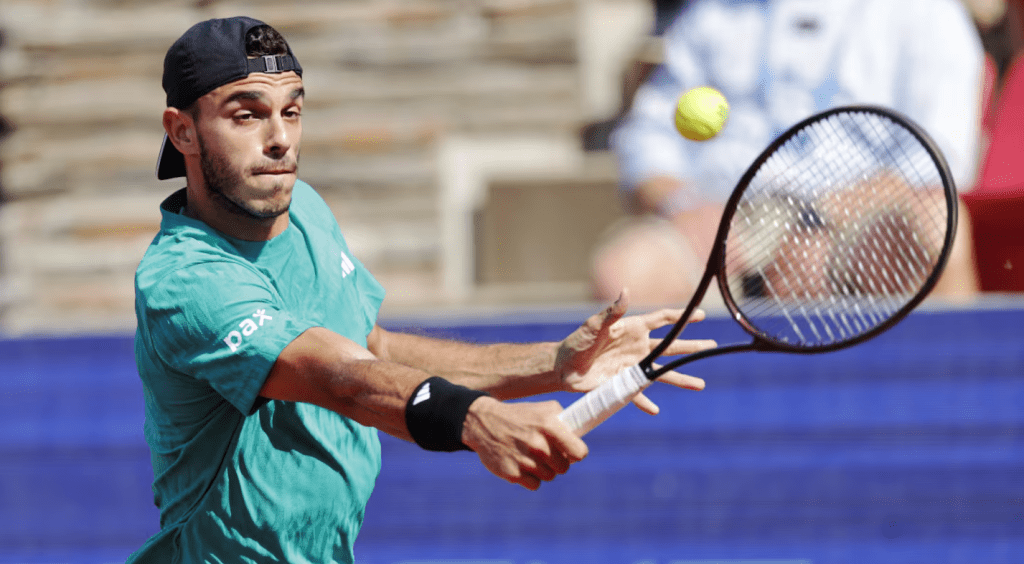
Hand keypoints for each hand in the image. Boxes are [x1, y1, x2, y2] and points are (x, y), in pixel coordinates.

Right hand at [461, 396, 587, 489]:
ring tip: (532, 456)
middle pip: (564, 468)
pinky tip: (521, 464)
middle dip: (558, 462)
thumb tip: (581, 437)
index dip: (577, 454)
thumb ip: (565, 421)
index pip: (579, 452)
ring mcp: (524, 460)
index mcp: (549, 426)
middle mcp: (538, 444)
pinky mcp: (512, 474)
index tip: (572, 453)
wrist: (484, 423)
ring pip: (549, 477)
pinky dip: (530, 478)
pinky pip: (534, 484)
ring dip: (544, 469)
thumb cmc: (520, 416)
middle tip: (547, 453)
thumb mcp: (544, 409)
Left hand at [554, 289, 715, 413]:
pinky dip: (645, 402)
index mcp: (632, 329)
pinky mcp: (622, 384)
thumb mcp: (594, 326)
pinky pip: (638, 395)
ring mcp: (632, 367)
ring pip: (662, 374)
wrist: (562, 367)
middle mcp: (637, 348)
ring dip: (681, 379)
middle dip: (690, 347)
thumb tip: (625, 290)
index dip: (681, 317)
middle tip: (712, 346)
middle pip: (670, 347)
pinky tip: (655, 410)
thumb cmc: (577, 342)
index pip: (661, 320)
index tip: (699, 314)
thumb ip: (612, 312)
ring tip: (700, 385)